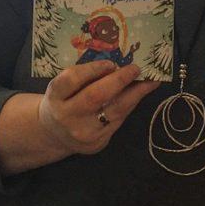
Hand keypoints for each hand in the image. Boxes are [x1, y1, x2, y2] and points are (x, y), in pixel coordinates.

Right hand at [38, 60, 159, 156]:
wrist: (55, 135)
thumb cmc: (63, 102)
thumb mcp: (63, 88)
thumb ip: (82, 77)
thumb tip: (116, 64)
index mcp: (55, 97)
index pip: (71, 80)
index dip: (92, 69)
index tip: (111, 62)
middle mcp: (66, 116)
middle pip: (95, 96)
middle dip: (119, 80)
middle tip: (135, 68)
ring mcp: (83, 132)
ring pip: (114, 111)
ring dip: (135, 94)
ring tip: (149, 81)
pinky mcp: (97, 143)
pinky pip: (119, 120)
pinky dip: (131, 105)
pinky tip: (139, 95)